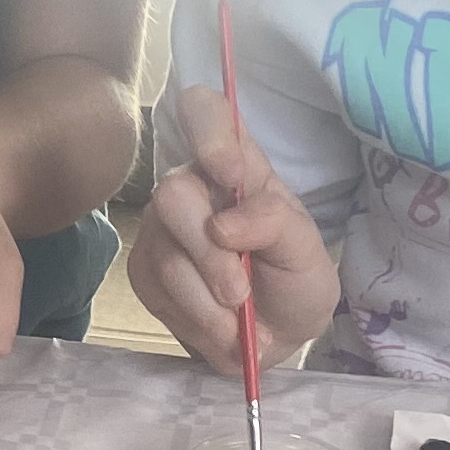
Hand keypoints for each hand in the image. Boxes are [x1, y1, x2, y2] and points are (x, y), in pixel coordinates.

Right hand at [126, 82, 338, 372]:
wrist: (277, 337)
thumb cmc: (294, 280)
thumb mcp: (306, 251)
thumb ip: (275, 223)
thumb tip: (222, 225)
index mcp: (238, 165)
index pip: (205, 111)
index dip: (208, 133)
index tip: (231, 176)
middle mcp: (191, 186)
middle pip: (173, 195)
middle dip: (210, 256)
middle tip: (240, 294)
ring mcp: (161, 229)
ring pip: (167, 257)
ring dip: (208, 302)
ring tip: (239, 321)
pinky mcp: (143, 271)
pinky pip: (156, 291)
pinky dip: (195, 319)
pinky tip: (218, 326)